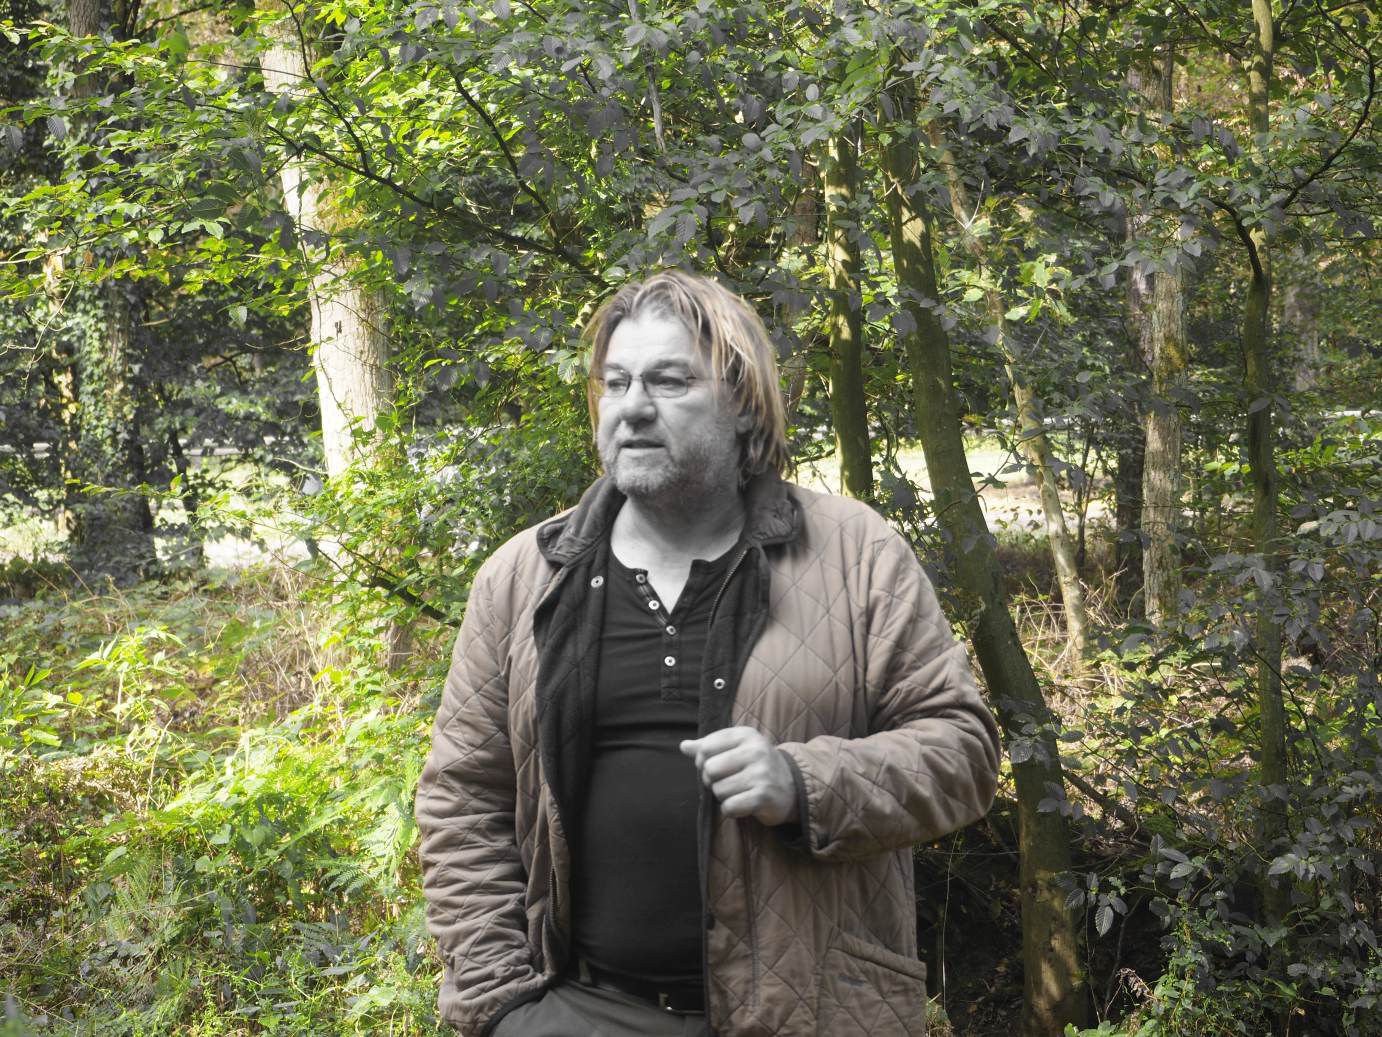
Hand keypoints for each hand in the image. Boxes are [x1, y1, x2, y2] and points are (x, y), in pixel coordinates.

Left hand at [679, 727, 798, 825]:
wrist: (792, 787)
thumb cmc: (756, 766)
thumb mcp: (736, 748)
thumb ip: (708, 746)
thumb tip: (683, 746)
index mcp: (746, 734)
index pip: (705, 748)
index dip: (703, 762)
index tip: (718, 766)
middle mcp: (755, 750)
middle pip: (709, 769)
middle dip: (712, 781)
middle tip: (728, 782)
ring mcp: (761, 773)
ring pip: (718, 790)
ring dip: (724, 796)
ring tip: (740, 791)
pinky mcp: (763, 796)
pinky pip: (729, 807)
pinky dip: (731, 809)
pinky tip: (744, 803)